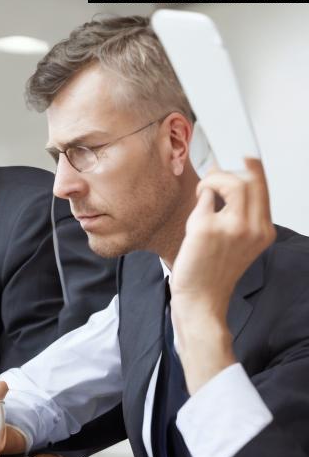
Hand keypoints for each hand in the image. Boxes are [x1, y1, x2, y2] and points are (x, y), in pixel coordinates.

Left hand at [170, 158, 274, 392]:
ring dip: (212, 180)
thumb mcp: (236, 242)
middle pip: (248, 178)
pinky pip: (202, 200)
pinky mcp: (205, 229)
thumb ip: (235, 212)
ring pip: (228, 182)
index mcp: (263, 231)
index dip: (251, 167)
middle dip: (227, 171)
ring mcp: (231, 228)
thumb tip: (221, 178)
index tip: (241, 155)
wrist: (200, 301)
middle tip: (212, 176)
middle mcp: (253, 228)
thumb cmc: (213, 272)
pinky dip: (197, 202)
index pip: (262, 187)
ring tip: (203, 193)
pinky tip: (194, 218)